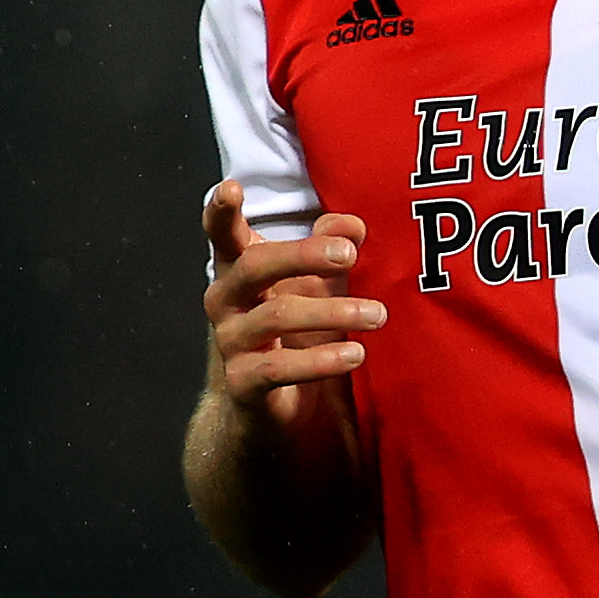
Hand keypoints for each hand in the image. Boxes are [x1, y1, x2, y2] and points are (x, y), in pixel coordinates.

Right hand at [197, 182, 379, 430]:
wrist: (272, 410)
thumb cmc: (296, 334)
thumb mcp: (319, 287)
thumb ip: (332, 250)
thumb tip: (353, 224)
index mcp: (239, 269)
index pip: (222, 233)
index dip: (221, 210)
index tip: (232, 187)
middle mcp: (226, 301)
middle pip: (255, 265)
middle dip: (303, 255)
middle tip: (349, 255)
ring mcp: (230, 342)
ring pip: (277, 316)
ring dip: (333, 312)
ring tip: (377, 315)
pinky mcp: (242, 383)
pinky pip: (279, 367)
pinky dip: (321, 361)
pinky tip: (356, 354)